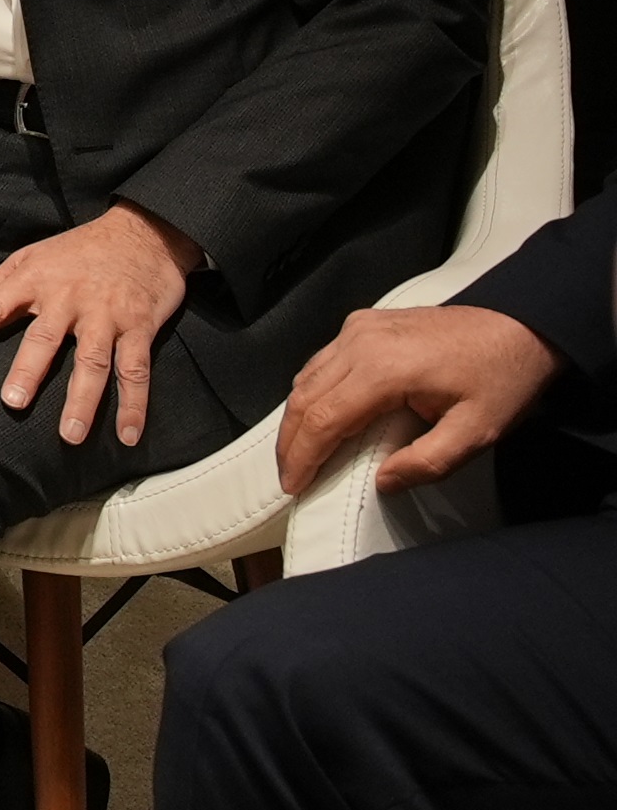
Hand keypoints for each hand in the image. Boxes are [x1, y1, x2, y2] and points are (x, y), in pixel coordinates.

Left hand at [0, 201, 200, 447]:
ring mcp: (106, 314)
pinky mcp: (139, 327)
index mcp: (33, 279)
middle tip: (13, 402)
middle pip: (44, 338)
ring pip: (92, 361)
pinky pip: (136, 370)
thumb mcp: (25, 259)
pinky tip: (128, 435)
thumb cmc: (75, 251)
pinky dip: (134, 405)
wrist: (143, 233)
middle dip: (28, 371)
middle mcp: (68, 297)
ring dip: (82, 400)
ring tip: (69, 436)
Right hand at [277, 302, 560, 494]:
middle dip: (290, 442)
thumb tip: (382, 481)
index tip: (294, 486)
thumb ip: (427, 463)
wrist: (520, 328)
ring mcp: (359, 328)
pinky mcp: (363, 324)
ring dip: (297, 418)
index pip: (324, 418)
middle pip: (305, 397)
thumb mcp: (477, 432)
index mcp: (384, 368)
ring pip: (306, 377)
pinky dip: (311, 393)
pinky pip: (321, 361)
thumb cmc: (502, 377)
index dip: (303, 456)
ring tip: (299, 452)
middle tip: (290, 476)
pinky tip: (319, 416)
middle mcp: (360, 341)